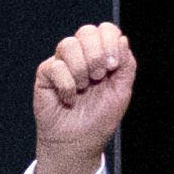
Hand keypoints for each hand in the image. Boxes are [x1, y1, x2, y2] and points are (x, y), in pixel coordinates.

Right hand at [32, 21, 133, 173]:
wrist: (78, 143)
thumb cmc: (99, 119)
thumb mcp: (122, 92)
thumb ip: (127, 64)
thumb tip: (121, 39)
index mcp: (102, 56)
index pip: (105, 30)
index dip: (110, 41)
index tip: (113, 66)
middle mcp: (82, 56)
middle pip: (87, 31)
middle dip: (96, 55)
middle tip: (98, 78)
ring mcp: (62, 63)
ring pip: (68, 44)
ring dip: (81, 70)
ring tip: (83, 89)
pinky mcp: (45, 74)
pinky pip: (55, 66)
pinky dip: (66, 86)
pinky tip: (69, 99)